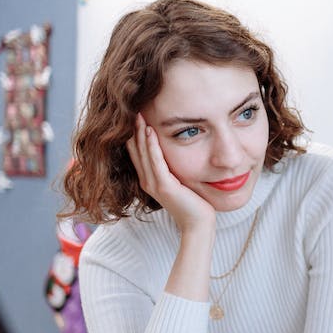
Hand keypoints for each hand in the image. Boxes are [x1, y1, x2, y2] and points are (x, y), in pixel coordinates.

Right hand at [125, 113, 214, 233]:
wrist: (198, 224)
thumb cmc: (194, 203)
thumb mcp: (181, 181)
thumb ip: (174, 169)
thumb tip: (178, 153)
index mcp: (150, 179)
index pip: (138, 152)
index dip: (134, 134)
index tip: (136, 114)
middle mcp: (148, 181)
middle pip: (136, 150)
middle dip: (133, 129)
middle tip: (133, 108)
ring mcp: (154, 184)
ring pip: (143, 153)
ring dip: (139, 133)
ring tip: (138, 114)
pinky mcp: (164, 186)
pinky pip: (155, 162)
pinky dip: (151, 146)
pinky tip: (149, 131)